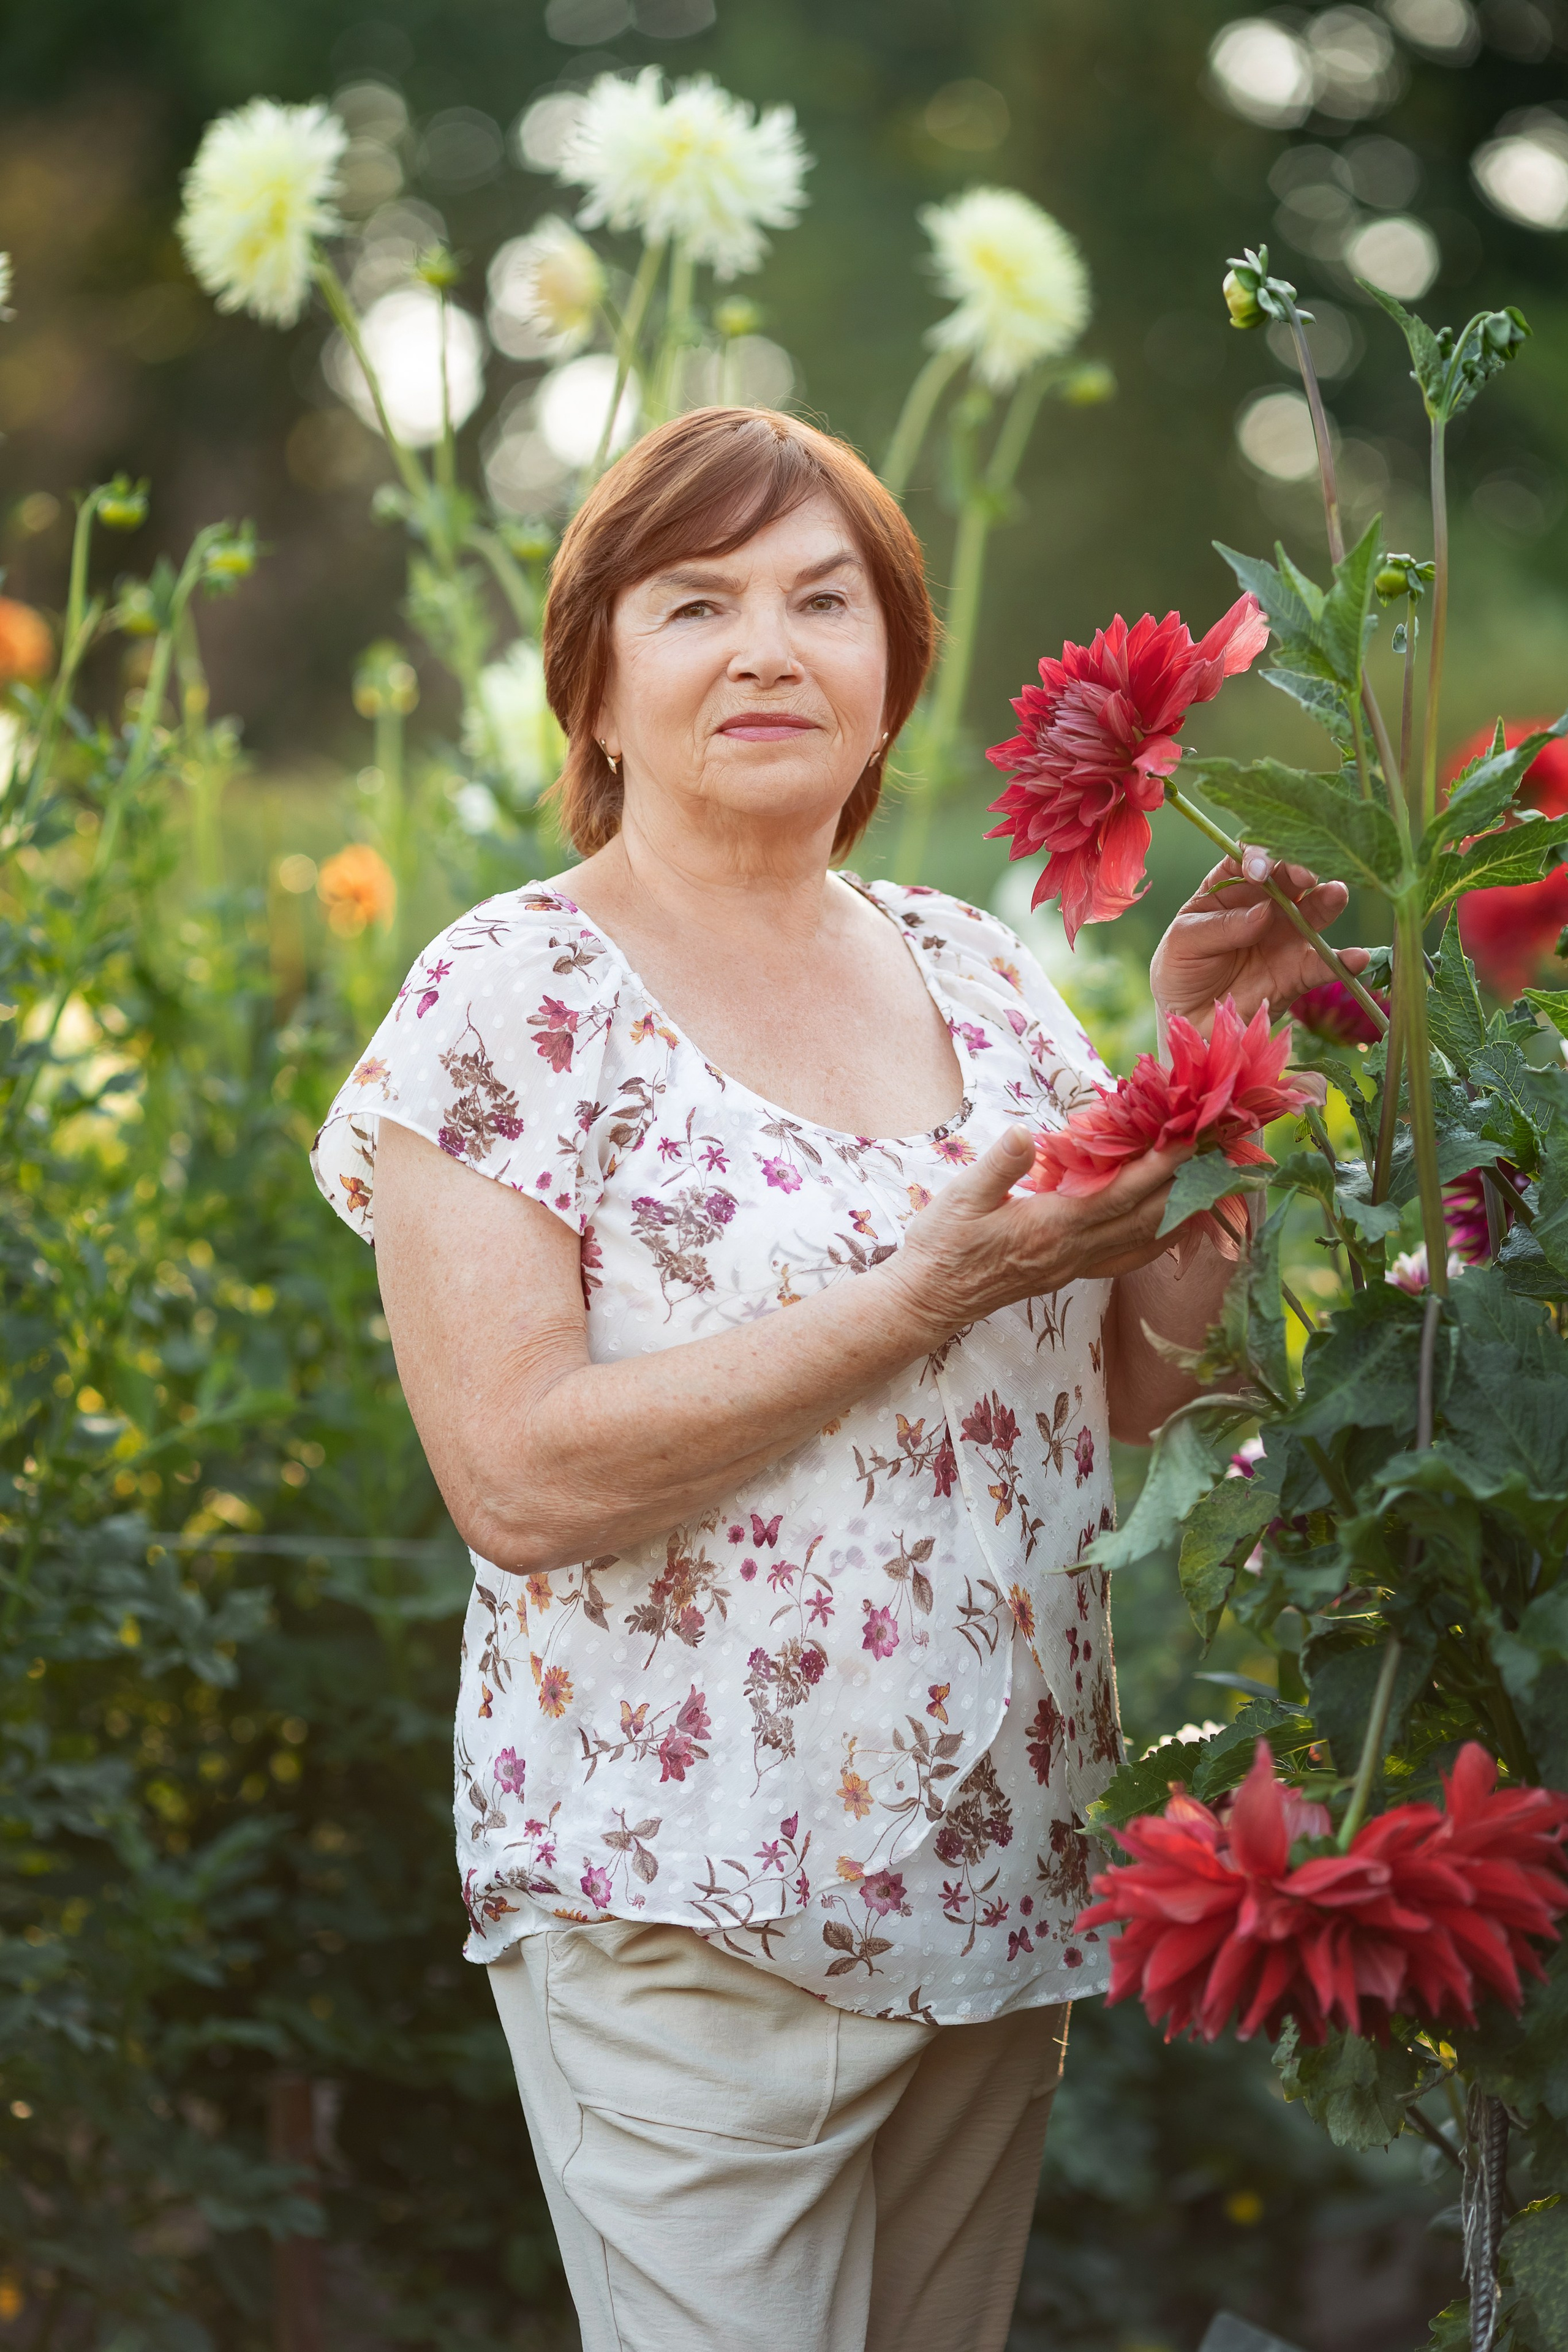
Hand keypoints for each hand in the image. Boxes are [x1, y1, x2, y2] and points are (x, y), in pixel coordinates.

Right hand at [887, 1126, 1185, 1341]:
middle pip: (1144, 1218)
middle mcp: (1072, 1250)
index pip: (1120, 1194)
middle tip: (1212, 1153)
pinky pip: (1126, 1257)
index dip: (1158, 1166)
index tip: (1189, 1138)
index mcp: (1052, 1226)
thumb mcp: (960, 1197)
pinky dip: (1156, 1240)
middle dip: (1182, 1185)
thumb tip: (1026, 1134)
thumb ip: (998, 1166)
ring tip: (1206, 1186)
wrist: (930, 1299)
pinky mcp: (1068, 1274)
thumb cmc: (942, 1246)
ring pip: (1142, 1242)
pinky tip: (1167, 1226)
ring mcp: (1073, 1266)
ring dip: (1177, 1213)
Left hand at [1149, 854, 1370, 1040]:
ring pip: (1315, 909)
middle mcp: (1264, 903)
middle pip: (1290, 875)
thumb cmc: (1180, 970)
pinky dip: (1343, 960)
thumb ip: (1221, 926)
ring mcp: (1285, 935)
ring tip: (1336, 895)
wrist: (1188, 1021)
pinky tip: (1357, 958)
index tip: (1260, 870)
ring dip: (1328, 899)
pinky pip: (1325, 963)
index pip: (1250, 857)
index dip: (1260, 856)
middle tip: (1305, 874)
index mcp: (1229, 886)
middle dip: (1300, 867)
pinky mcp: (1298, 971)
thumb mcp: (1184, 942)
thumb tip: (1264, 913)